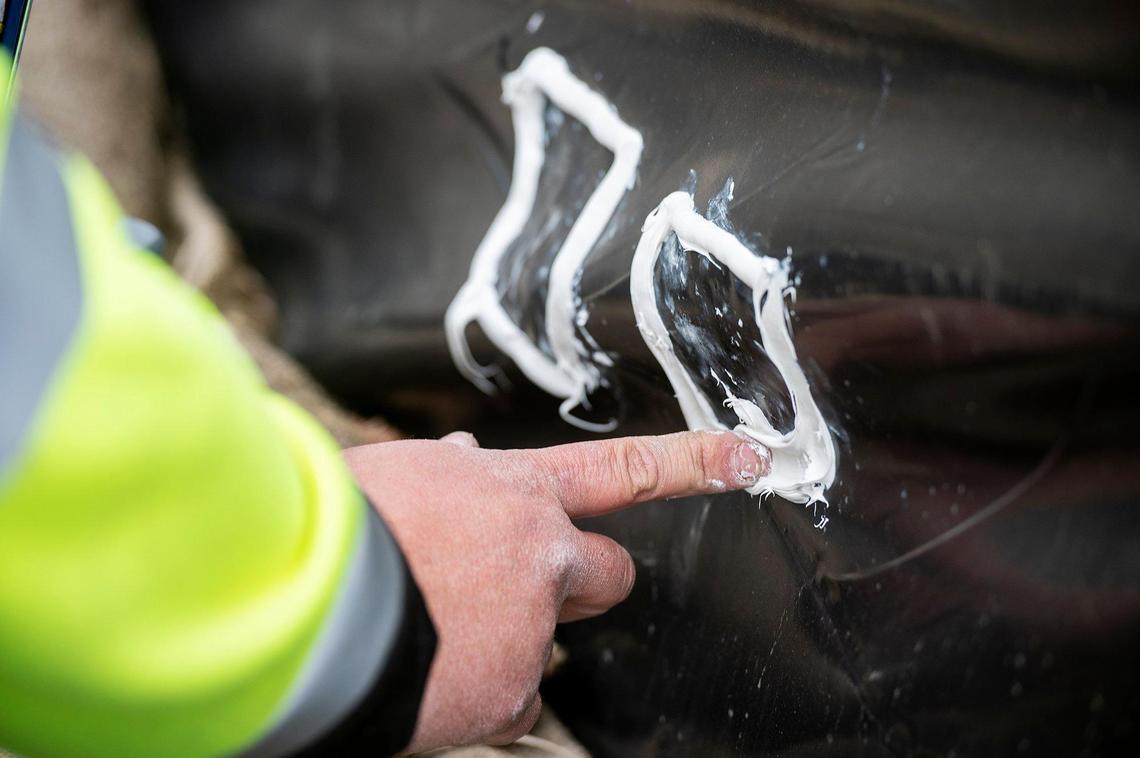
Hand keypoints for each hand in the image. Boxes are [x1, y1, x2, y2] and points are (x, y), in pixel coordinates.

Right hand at [344, 430, 770, 750]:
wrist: (302, 602)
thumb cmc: (332, 527)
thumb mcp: (397, 472)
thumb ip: (449, 471)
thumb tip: (468, 454)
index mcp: (511, 486)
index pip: (623, 467)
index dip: (692, 462)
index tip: (745, 458)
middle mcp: (537, 549)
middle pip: (610, 571)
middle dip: (583, 581)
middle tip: (527, 591)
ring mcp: (531, 622)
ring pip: (547, 638)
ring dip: (508, 639)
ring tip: (436, 632)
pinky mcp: (510, 689)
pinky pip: (506, 700)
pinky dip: (474, 695)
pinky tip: (425, 674)